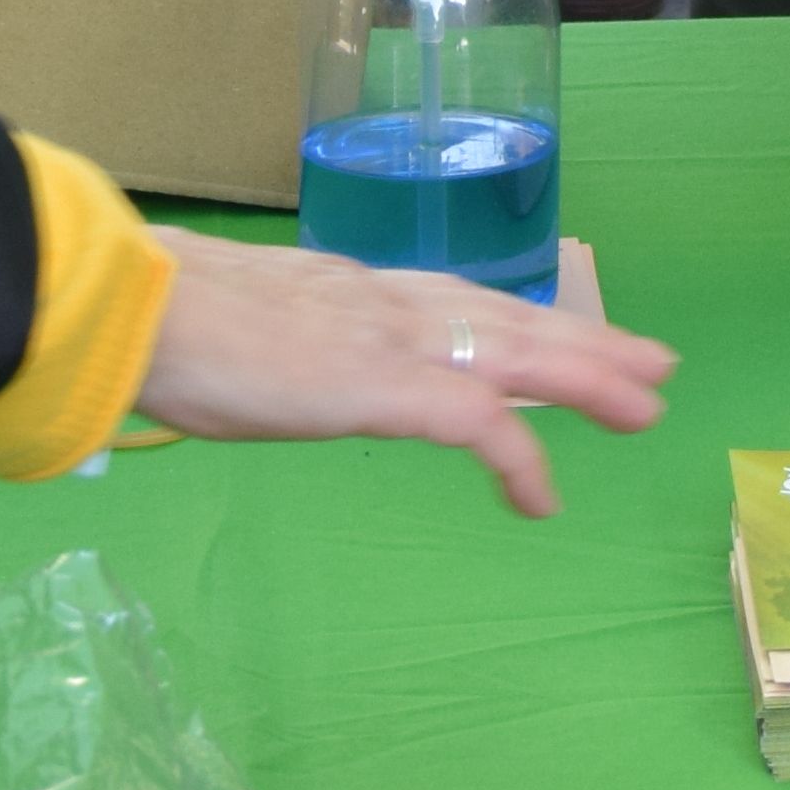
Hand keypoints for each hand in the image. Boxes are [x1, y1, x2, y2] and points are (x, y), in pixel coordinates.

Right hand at [128, 229, 673, 518]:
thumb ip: (282, 343)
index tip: (568, 333)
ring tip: (645, 404)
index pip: (460, 302)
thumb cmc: (160, 322)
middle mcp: (386, 305)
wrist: (135, 308)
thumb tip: (277, 359)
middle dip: (585, 343)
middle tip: (654, 364)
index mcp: (351, 292)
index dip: (522, 318)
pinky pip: (474, 422)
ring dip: (588, 379)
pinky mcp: (382, 385)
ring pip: (517, 354)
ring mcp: (390, 340)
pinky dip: (518, 456)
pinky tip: (543, 496)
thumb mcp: (244, 327)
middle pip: (510, 319)